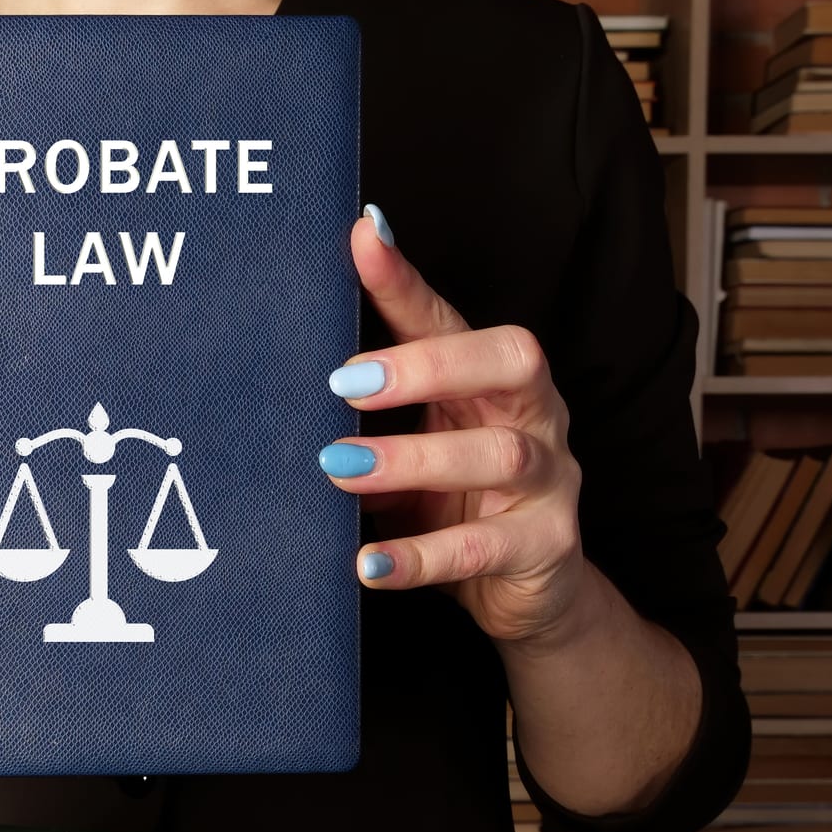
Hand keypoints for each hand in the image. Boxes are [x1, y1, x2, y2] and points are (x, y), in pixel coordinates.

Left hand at [317, 205, 586, 646]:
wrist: (527, 590)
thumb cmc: (455, 505)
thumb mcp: (410, 451)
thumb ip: (365, 419)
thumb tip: (281, 384)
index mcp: (495, 379)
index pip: (451, 318)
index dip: (407, 282)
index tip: (361, 240)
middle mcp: (535, 415)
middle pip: (509, 362)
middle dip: (427, 366)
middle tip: (344, 384)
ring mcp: (550, 480)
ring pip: (500, 455)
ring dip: (413, 459)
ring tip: (340, 469)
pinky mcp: (546, 547)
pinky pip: (484, 549)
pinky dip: (421, 557)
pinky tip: (369, 564)